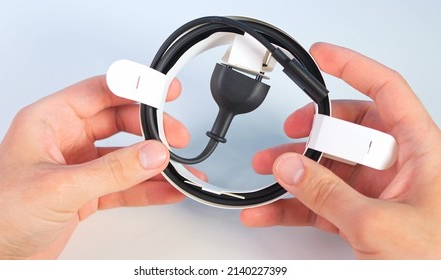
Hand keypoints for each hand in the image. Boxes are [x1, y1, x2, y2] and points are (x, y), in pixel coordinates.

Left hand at [0, 76, 187, 258]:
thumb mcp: (58, 187)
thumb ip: (111, 171)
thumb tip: (152, 154)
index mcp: (50, 121)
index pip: (101, 92)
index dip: (135, 88)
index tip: (163, 91)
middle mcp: (66, 140)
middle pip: (119, 122)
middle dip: (151, 128)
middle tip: (176, 137)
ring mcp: (79, 167)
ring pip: (126, 156)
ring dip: (154, 162)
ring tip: (178, 168)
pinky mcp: (86, 194)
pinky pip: (125, 185)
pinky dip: (147, 189)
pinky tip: (166, 190)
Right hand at [241, 42, 440, 258]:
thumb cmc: (436, 263)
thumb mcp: (379, 224)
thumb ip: (328, 194)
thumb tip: (291, 168)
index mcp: (420, 152)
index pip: (386, 92)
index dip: (353, 67)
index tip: (322, 56)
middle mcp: (399, 168)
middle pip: (348, 132)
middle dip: (311, 132)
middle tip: (287, 137)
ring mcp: (377, 193)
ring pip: (329, 169)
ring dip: (294, 172)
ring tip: (266, 174)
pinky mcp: (360, 217)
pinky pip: (320, 203)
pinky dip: (292, 207)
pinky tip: (269, 210)